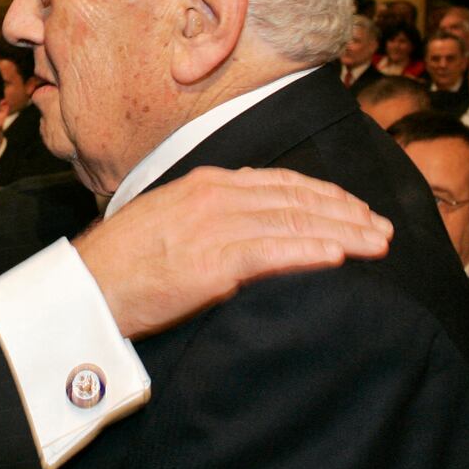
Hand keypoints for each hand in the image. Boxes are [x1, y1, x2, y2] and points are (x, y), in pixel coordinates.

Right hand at [74, 166, 391, 339]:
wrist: (86, 286)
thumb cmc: (124, 260)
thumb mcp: (170, 218)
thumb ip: (211, 213)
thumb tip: (249, 221)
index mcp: (207, 183)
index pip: (281, 182)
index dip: (325, 194)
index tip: (356, 208)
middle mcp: (215, 196)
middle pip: (297, 200)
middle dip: (347, 213)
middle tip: (382, 228)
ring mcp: (213, 227)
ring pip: (294, 223)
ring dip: (343, 233)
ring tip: (377, 244)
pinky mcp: (210, 263)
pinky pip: (271, 253)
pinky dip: (309, 252)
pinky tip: (339, 257)